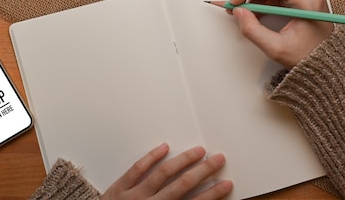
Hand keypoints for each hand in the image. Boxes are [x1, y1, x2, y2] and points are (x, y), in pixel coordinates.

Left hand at [100, 143, 231, 199]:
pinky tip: (164, 148)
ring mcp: (132, 196)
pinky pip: (136, 170)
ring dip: (183, 160)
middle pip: (182, 185)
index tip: (226, 184)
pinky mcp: (117, 190)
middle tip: (218, 159)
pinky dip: (151, 158)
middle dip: (203, 171)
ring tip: (198, 150)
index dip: (212, 194)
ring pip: (162, 173)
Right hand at [226, 0, 333, 67]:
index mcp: (306, 0)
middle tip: (235, 7)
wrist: (327, 63)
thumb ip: (253, 30)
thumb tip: (239, 13)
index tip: (235, 2)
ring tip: (244, 12)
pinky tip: (255, 13)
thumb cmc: (310, 57)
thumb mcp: (277, 48)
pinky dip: (262, 0)